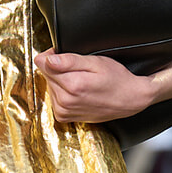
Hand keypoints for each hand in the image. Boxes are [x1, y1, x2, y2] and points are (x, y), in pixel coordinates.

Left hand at [33, 50, 155, 123]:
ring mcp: (63, 110)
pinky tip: (78, 92)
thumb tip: (46, 59)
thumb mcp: (96, 62)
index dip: (54, 55)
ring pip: (50, 86)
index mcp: (71, 85)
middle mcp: (64, 101)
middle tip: (81, 71)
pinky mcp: (63, 116)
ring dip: (62, 82)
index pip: (42, 62)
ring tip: (82, 82)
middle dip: (59, 69)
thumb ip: (69, 60)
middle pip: (46, 74)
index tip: (67, 57)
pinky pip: (54, 98)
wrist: (129, 100)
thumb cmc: (116, 79)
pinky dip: (63, 93)